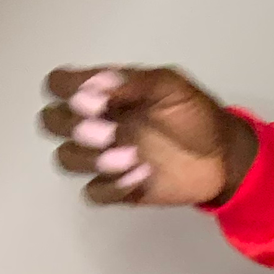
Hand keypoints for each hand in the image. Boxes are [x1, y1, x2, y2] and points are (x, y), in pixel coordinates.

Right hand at [38, 66, 258, 206]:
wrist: (223, 156)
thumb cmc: (195, 114)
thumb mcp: (171, 85)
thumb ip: (134, 81)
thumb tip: (97, 85)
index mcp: (103, 92)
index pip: (58, 84)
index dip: (65, 90)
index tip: (96, 99)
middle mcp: (96, 122)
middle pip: (50, 122)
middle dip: (72, 126)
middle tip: (109, 131)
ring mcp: (104, 157)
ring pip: (65, 159)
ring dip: (90, 157)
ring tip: (132, 156)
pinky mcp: (118, 189)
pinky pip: (93, 192)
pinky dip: (112, 186)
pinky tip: (142, 176)